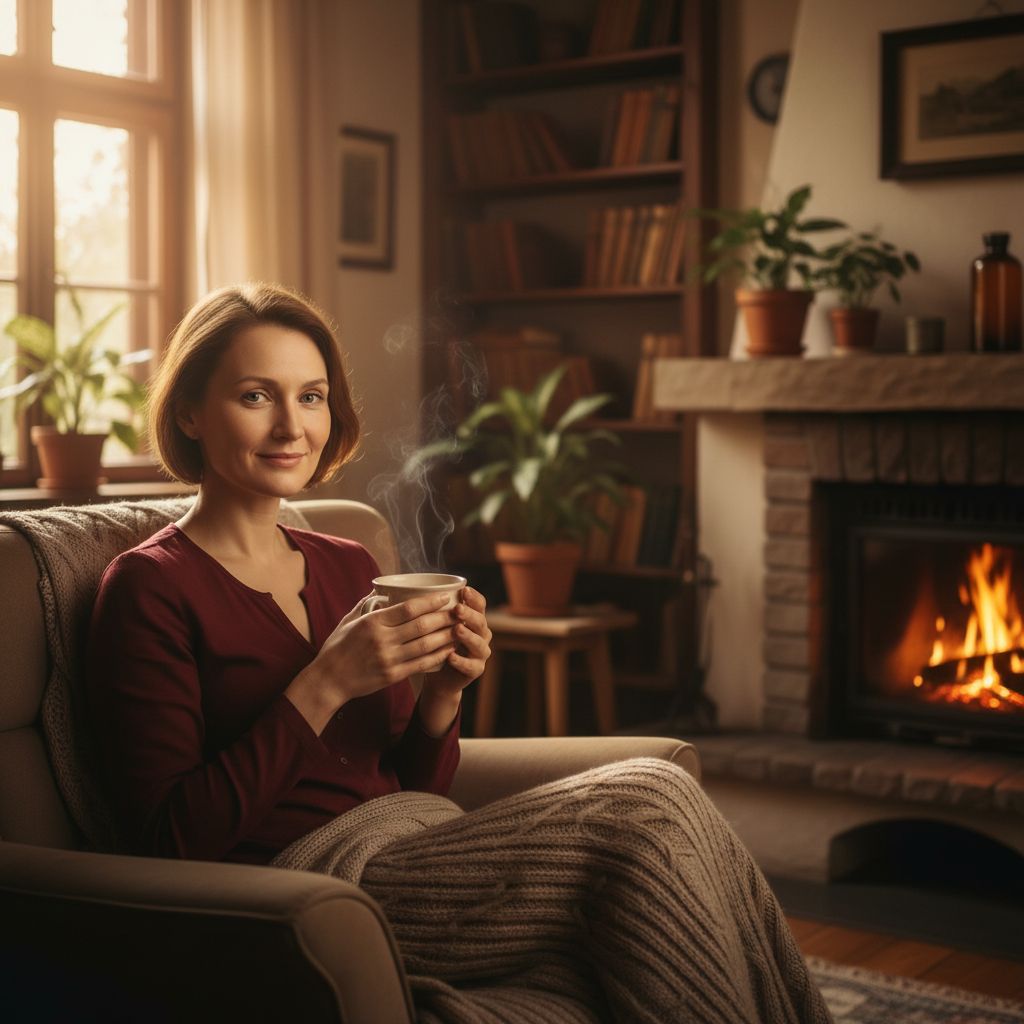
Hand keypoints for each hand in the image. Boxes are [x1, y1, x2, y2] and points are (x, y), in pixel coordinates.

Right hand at [286, 592, 456, 732]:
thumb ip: (366, 604)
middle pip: (422, 625)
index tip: (445, 597)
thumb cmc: (337, 648)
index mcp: (372, 622)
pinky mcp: (392, 675)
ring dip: (446, 636)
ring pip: (426, 645)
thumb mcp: (348, 620)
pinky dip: (438, 656)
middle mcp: (382, 639)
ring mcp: (388, 659)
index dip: (431, 602)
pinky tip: (449, 650)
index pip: (408, 608)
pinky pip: (421, 664)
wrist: (328, 681)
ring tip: (460, 629)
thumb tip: (381, 589)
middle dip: (444, 617)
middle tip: (459, 611)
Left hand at [417, 587, 491, 734]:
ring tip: (456, 630)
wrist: (440, 676)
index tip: (464, 590)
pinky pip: (471, 666)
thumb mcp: (432, 624)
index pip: (479, 604)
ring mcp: (480, 653)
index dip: (473, 597)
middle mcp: (481, 634)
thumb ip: (429, 608)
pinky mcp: (476, 670)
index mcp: (473, 618)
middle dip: (469, 614)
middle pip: (481, 621)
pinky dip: (461, 661)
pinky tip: (450, 657)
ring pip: (479, 643)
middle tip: (457, 609)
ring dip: (468, 636)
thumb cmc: (433, 644)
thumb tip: (404, 587)